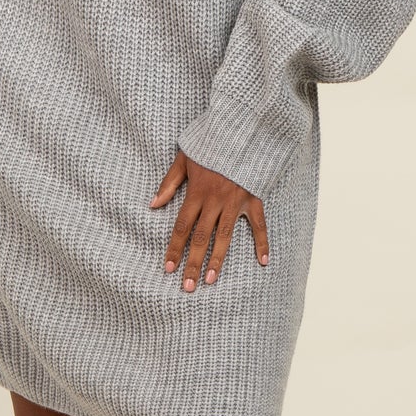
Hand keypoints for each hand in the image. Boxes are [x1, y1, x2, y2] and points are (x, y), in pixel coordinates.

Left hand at [149, 149, 269, 290]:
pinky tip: (262, 262)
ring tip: (211, 280)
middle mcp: (215, 201)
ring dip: (217, 260)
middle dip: (194, 263)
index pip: (182, 227)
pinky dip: (262, 243)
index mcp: (197, 192)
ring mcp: (236, 202)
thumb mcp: (184, 158)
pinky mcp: (253, 199)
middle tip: (188, 286)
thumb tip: (153, 204)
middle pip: (201, 238)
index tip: (168, 268)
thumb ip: (169, 183)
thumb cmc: (209, 143)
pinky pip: (259, 225)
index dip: (174, 248)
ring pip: (225, 237)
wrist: (241, 129)